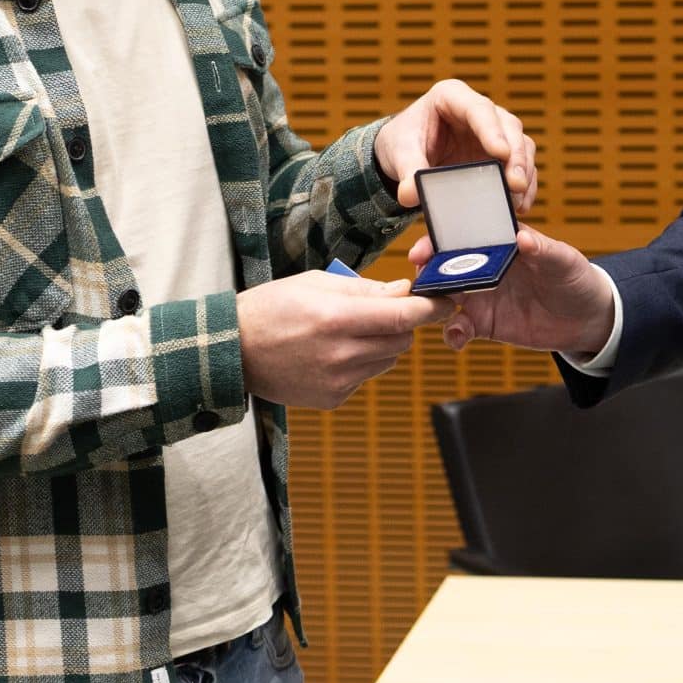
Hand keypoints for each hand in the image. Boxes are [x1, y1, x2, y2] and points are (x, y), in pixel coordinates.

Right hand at [238, 271, 449, 408]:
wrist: (233, 352)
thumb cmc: (272, 308)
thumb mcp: (316, 283)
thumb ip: (364, 289)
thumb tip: (404, 291)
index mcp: (337, 318)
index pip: (403, 315)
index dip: (432, 308)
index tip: (448, 300)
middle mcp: (342, 353)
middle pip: (401, 339)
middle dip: (401, 322)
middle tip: (379, 310)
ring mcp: (338, 381)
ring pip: (388, 360)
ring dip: (382, 344)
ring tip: (347, 332)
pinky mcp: (333, 398)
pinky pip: (367, 377)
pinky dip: (361, 363)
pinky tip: (331, 353)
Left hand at [376, 79, 536, 211]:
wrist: (407, 153)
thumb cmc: (404, 141)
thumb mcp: (399, 152)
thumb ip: (407, 170)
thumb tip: (410, 194)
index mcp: (452, 96)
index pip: (478, 109)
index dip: (492, 130)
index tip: (501, 153)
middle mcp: (479, 110)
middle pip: (508, 125)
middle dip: (515, 155)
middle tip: (515, 184)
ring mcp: (494, 130)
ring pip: (521, 143)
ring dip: (523, 171)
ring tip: (516, 200)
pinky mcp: (501, 153)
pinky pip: (521, 164)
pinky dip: (524, 185)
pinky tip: (519, 205)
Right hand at [408, 225, 613, 356]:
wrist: (587, 320)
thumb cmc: (577, 279)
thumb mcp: (566, 261)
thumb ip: (544, 250)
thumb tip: (524, 238)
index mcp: (500, 242)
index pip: (464, 234)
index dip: (441, 238)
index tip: (425, 248)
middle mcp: (485, 266)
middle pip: (446, 265)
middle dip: (427, 272)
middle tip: (419, 282)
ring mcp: (482, 295)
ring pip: (445, 296)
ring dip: (433, 303)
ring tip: (431, 312)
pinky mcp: (485, 322)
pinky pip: (460, 327)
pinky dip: (452, 333)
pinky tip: (457, 338)